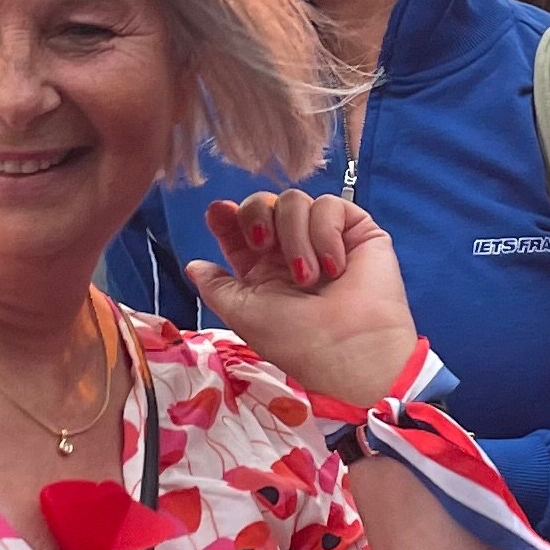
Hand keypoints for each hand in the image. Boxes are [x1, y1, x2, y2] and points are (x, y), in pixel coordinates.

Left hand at [185, 192, 419, 401]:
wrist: (350, 349)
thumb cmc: (296, 340)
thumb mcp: (243, 314)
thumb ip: (215, 286)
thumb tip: (193, 265)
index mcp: (263, 271)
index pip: (240, 231)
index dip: (226, 217)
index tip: (217, 211)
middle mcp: (292, 251)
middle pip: (263, 204)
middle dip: (254, 216)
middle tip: (262, 246)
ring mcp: (324, 238)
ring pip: (293, 201)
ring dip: (294, 238)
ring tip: (308, 277)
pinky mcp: (356, 230)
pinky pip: (329, 205)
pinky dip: (325, 233)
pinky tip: (335, 265)